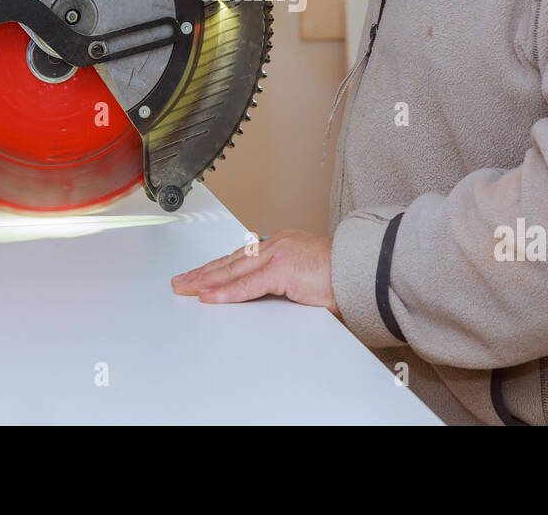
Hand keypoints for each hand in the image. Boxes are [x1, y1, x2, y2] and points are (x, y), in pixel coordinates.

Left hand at [171, 229, 339, 316]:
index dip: (218, 268)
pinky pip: (248, 285)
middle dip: (203, 273)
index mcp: (283, 245)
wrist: (365, 272)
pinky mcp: (283, 269)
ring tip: (185, 289)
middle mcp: (277, 245)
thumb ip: (285, 285)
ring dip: (206, 281)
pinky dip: (225, 292)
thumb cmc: (344, 279)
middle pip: (231, 261)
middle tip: (181, 282)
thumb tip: (270, 301)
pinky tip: (209, 297)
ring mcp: (279, 255)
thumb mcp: (306, 280)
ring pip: (232, 270)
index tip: (201, 277)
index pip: (241, 258)